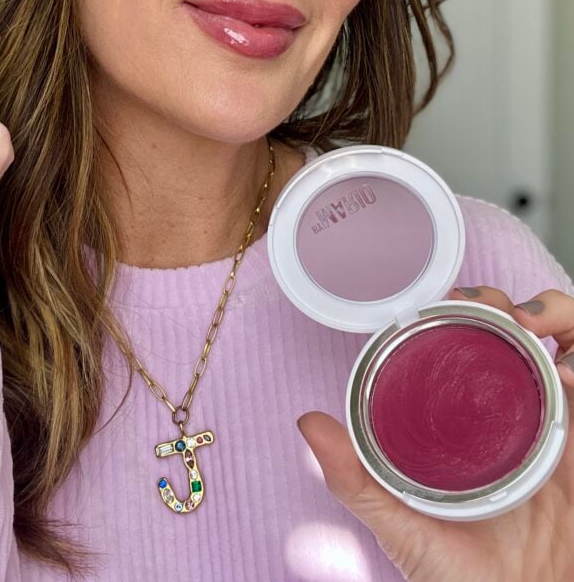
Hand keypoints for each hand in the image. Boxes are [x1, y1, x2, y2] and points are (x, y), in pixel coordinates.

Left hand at [297, 285, 573, 581]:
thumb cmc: (461, 575)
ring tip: (534, 325)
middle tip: (500, 311)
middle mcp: (509, 411)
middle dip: (509, 302)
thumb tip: (307, 423)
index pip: (465, 341)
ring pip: (561, 340)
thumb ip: (356, 479)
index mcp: (464, 419)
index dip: (461, 309)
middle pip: (516, 328)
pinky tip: (565, 371)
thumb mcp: (402, 523)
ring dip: (552, 314)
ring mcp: (550, 424)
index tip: (448, 300)